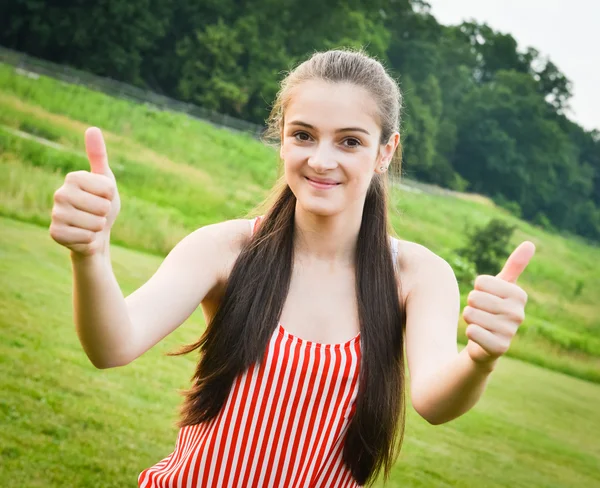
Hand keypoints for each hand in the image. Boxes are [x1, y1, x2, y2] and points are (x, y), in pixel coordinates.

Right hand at [49, 127, 120, 256]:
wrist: (95, 232)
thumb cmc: (102, 204)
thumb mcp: (105, 180)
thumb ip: (99, 156)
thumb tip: (92, 128)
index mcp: (73, 178)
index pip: (108, 188)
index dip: (111, 197)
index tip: (102, 197)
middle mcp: (60, 193)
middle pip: (102, 207)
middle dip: (105, 214)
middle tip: (96, 213)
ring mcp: (56, 214)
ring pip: (96, 224)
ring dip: (98, 228)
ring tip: (91, 224)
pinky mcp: (55, 233)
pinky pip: (87, 237)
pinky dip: (91, 239)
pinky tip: (83, 235)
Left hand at [462, 241, 535, 367]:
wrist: (486, 341)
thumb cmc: (492, 308)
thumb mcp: (502, 286)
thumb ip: (514, 266)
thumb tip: (530, 243)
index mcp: (519, 295)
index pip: (481, 281)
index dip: (477, 289)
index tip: (487, 298)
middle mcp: (519, 313)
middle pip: (474, 297)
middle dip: (471, 305)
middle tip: (482, 313)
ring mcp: (510, 332)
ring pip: (470, 314)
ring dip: (469, 319)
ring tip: (480, 324)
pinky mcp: (500, 348)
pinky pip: (471, 331)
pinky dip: (470, 332)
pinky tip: (479, 336)